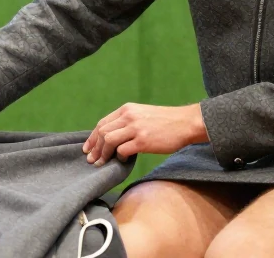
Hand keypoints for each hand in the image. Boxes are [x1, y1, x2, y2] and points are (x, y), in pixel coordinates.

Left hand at [82, 102, 207, 164]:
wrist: (185, 123)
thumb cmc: (166, 121)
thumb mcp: (143, 114)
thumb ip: (127, 122)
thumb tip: (112, 138)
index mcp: (127, 109)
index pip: (102, 123)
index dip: (92, 138)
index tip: (88, 148)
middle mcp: (129, 116)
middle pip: (102, 132)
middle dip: (94, 148)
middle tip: (91, 160)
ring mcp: (135, 128)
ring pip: (109, 141)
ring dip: (103, 154)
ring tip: (101, 163)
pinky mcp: (143, 141)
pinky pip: (123, 150)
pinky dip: (119, 157)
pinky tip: (122, 160)